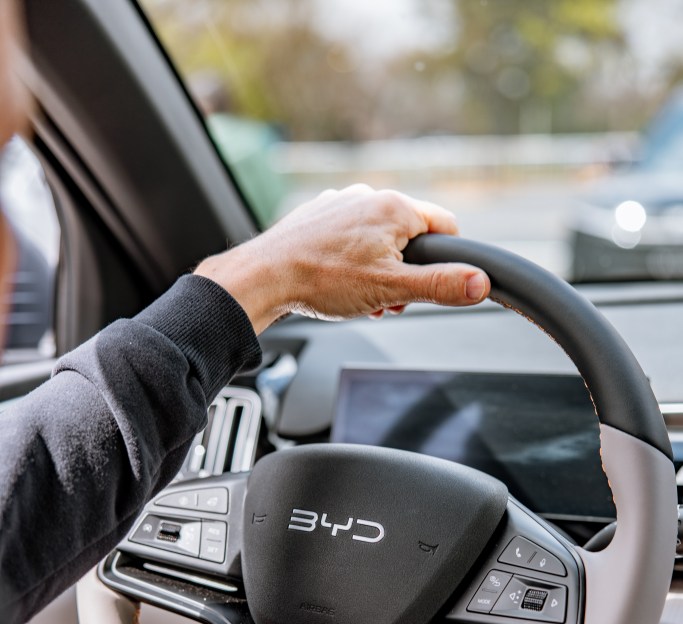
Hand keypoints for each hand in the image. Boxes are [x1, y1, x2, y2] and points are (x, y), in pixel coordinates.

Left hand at [194, 184, 489, 333]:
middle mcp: (369, 196)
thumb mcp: (393, 289)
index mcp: (395, 207)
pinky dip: (351, 261)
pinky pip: (349, 237)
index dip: (446, 261)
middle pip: (411, 237)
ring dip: (380, 271)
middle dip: (406, 273)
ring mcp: (341, 204)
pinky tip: (336, 282)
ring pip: (379, 239)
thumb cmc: (322, 280)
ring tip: (360, 296)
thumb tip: (481, 283)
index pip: (447, 226)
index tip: (432, 284)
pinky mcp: (318, 216)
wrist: (264, 277)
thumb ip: (441, 286)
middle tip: (388, 300)